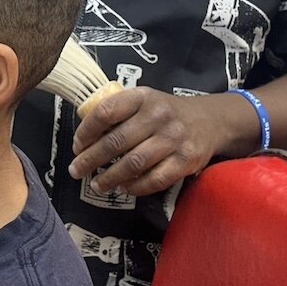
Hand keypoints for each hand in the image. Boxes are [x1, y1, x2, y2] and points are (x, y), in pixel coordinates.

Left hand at [68, 88, 227, 198]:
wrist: (210, 120)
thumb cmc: (166, 113)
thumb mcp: (143, 101)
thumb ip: (118, 113)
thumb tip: (84, 139)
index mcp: (142, 97)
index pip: (106, 112)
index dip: (86, 131)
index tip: (77, 146)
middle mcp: (158, 115)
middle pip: (116, 141)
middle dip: (91, 159)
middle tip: (76, 171)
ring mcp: (174, 138)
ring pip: (133, 163)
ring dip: (110, 177)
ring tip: (97, 185)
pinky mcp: (186, 160)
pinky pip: (155, 179)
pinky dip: (136, 187)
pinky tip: (124, 188)